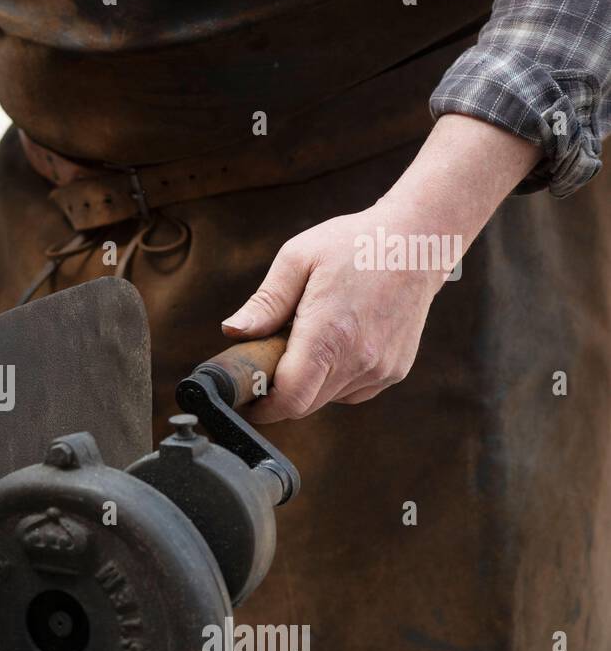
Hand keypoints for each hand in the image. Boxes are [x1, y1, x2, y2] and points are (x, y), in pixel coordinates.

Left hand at [221, 113, 542, 422]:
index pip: (290, 399)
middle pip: (304, 404)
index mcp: (330, 335)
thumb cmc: (355, 245)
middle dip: (279, 393)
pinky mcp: (394, 371)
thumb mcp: (297, 259)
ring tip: (306, 341)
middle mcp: (359, 359)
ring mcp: (380, 369)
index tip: (247, 399)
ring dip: (308, 383)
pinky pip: (351, 391)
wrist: (418, 243)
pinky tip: (335, 344)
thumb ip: (265, 302)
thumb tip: (233, 331)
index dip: (262, 407)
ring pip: (326, 399)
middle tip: (267, 362)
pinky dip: (333, 379)